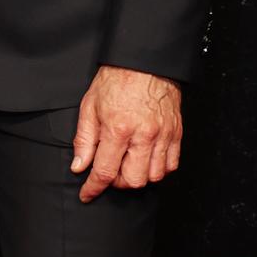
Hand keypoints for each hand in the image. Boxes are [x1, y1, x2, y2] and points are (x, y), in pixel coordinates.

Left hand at [71, 65, 182, 201]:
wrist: (144, 63)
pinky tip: (145, 160)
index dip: (94, 188)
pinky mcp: (176, 133)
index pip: (105, 171)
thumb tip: (79, 166)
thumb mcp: (89, 107)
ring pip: (155, 176)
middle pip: (134, 180)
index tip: (88, 194)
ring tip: (127, 164)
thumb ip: (84, 140)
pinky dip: (158, 169)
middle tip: (109, 172)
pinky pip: (171, 164)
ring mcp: (163, 135)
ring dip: (139, 177)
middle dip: (118, 183)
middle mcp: (144, 135)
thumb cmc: (116, 80)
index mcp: (118, 128)